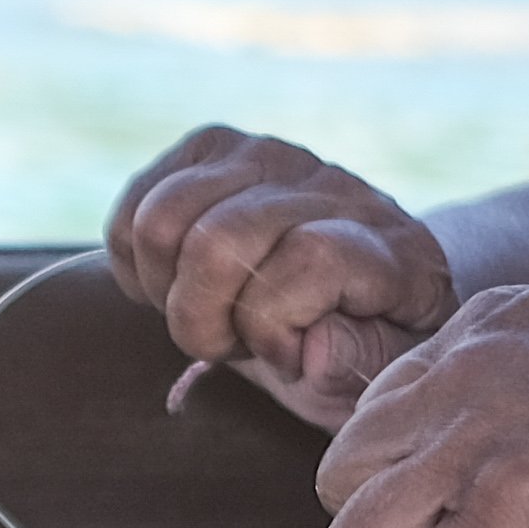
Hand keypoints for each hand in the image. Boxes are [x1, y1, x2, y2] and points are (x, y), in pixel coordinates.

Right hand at [109, 123, 455, 430]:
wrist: (351, 297)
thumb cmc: (361, 350)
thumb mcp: (377, 379)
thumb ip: (360, 365)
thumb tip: (314, 347)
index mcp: (393, 248)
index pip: (311, 255)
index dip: (272, 324)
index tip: (285, 361)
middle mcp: (334, 186)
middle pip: (218, 240)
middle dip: (200, 320)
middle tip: (229, 347)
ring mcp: (271, 156)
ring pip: (162, 219)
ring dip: (166, 291)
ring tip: (206, 315)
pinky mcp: (213, 148)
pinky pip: (134, 207)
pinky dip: (135, 265)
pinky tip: (178, 286)